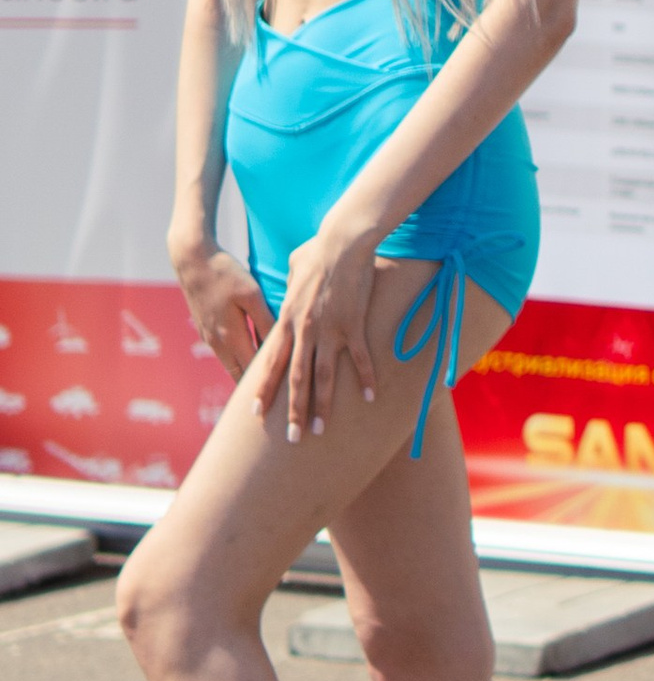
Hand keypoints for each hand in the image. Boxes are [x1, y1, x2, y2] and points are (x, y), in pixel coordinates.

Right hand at [170, 234, 270, 385]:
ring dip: (247, 372)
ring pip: (230, 364)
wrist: (192, 260)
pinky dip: (238, 358)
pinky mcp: (205, 329)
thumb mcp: (252, 295)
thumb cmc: (226, 274)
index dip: (270, 382)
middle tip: (279, 394)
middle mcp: (217, 343)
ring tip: (268, 380)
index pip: (253, 372)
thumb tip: (282, 344)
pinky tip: (251, 355)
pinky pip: (225, 352)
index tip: (288, 391)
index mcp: (230, 338)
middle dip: (257, 385)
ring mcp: (208, 337)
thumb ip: (265, 321)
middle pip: (239, 374)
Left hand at [245, 208, 383, 443]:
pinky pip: (359, 358)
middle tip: (291, 438)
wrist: (342, 243)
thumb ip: (288, 282)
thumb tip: (288, 283)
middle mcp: (304, 331)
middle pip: (296, 379)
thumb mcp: (293, 267)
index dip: (264, 391)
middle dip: (292, 411)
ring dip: (322, 405)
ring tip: (320, 430)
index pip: (270, 363)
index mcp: (286, 320)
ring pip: (323, 376)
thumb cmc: (317, 250)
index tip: (256, 414)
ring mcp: (329, 331)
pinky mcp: (354, 325)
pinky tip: (369, 397)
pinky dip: (365, 378)